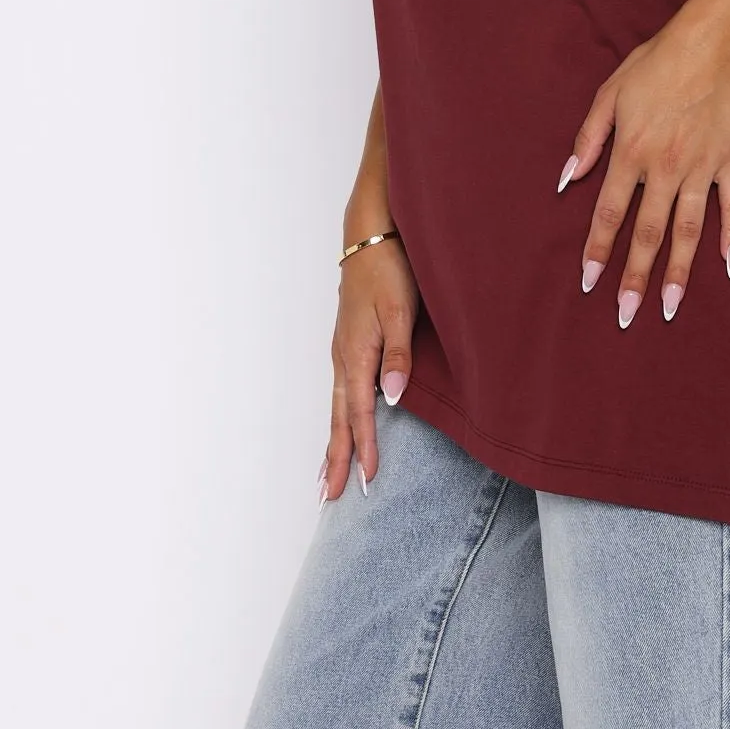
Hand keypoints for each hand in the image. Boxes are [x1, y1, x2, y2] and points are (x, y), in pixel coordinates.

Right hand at [321, 238, 419, 500]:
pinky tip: (342, 423)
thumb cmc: (389, 266)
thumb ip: (398, 355)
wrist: (371, 232)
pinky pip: (341, 389)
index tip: (368, 480)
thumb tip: (390, 399)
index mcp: (356, 352)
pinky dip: (339, 415)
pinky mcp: (349, 341)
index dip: (364, 447)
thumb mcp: (401, 309)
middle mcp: (344, 355)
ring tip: (328, 473)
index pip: (359, 412)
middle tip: (331, 496)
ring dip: (334, 440)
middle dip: (336, 456)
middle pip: (339, 416)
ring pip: (337, 405)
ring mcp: (343, 348)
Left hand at [562, 30, 729, 328]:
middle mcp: (665, 167)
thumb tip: (567, 180)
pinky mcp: (729, 162)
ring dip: (679, 271)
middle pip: (648, 233)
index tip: (589, 282)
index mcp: (631, 152)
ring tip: (670, 307)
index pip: (610, 213)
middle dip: (635, 277)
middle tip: (626, 315)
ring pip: (688, 229)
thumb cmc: (653, 66)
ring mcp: (700, 168)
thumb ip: (588, 140)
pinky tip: (729, 266)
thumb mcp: (608, 94)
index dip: (598, 249)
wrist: (707, 46)